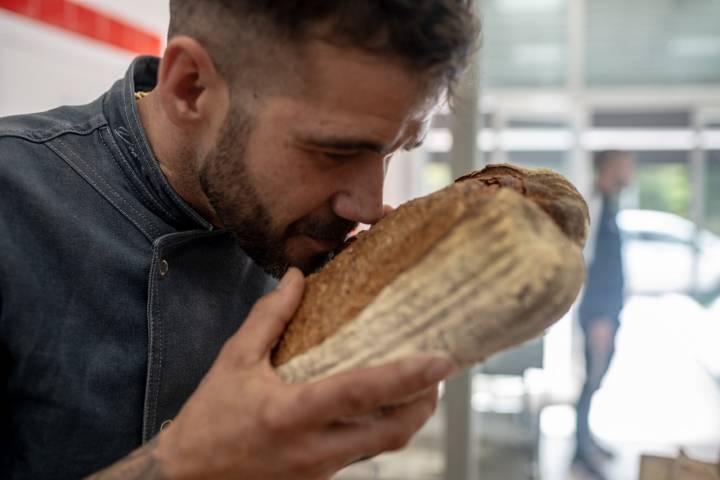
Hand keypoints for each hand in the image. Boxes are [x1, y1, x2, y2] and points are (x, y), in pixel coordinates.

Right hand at [154, 267, 453, 479]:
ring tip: (421, 384)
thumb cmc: (211, 418)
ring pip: (384, 445)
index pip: (361, 393)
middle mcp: (316, 446)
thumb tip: (296, 278)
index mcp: (293, 413)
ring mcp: (322, 468)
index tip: (441, 360)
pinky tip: (382, 406)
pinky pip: (365, 452)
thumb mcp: (234, 360)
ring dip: (409, 416)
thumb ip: (269, 317)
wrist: (190, 477)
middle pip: (392, 431)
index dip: (406, 377)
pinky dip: (382, 427)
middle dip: (424, 401)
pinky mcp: (321, 478)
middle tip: (440, 369)